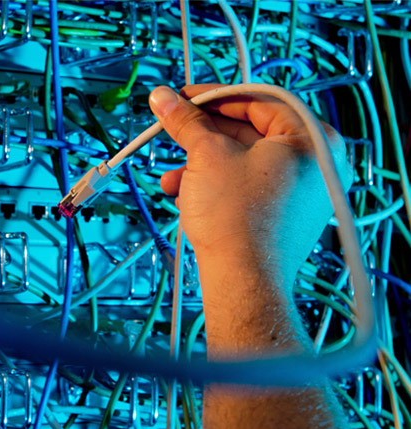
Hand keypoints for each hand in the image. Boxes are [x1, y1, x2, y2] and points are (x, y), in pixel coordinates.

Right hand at [150, 84, 351, 283]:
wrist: (243, 282)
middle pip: (248, 132)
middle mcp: (314, 165)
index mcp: (312, 139)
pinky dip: (214, 188)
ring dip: (200, 167)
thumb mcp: (207, 155)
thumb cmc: (239, 221)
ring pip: (241, 163)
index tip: (183, 98)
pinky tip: (185, 196)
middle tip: (173, 129)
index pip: (258, 99)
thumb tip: (165, 98)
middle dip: (202, 137)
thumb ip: (186, 121)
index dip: (214, 96)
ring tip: (172, 178)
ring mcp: (300, 194)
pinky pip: (245, 188)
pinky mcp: (281, 218)